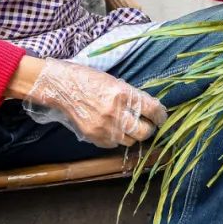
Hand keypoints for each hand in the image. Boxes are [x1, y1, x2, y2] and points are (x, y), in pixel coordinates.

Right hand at [22, 59, 167, 147]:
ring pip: (130, 141)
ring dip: (133, 135)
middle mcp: (115, 112)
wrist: (61, 87)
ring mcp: (104, 127)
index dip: (161, 115)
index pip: (152, 110)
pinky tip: (112, 128)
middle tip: (148, 124)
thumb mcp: (115, 82)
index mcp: (123, 94)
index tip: (161, 116)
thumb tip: (151, 109)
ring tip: (128, 125)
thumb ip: (133, 96)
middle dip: (149, 128)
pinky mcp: (94, 137)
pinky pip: (114, 144)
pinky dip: (117, 138)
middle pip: (144, 132)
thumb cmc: (89, 79)